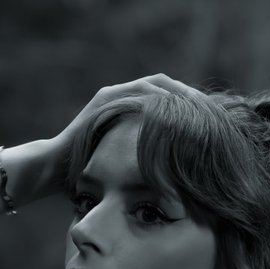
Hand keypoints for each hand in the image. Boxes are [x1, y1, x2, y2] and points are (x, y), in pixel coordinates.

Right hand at [47, 73, 202, 178]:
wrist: (54, 169)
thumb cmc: (89, 174)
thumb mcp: (126, 167)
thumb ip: (147, 164)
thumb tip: (179, 183)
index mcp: (131, 112)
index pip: (168, 102)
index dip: (192, 108)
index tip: (213, 122)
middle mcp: (123, 97)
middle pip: (167, 88)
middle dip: (192, 98)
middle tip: (214, 111)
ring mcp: (114, 95)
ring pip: (157, 85)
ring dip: (181, 93)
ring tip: (203, 106)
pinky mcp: (105, 99)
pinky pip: (140, 91)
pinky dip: (161, 96)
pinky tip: (178, 108)